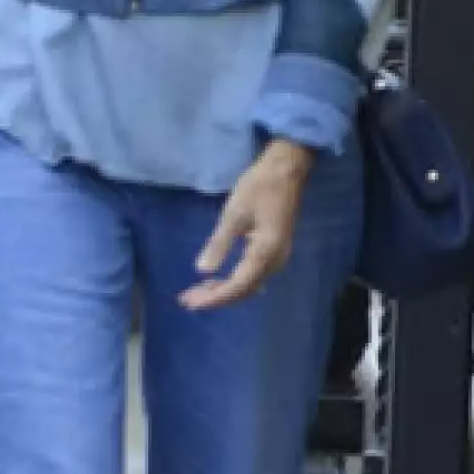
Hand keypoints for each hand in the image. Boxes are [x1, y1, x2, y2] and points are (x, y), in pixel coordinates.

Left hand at [180, 139, 314, 310]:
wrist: (287, 170)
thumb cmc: (259, 187)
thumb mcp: (234, 214)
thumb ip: (219, 244)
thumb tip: (203, 270)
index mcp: (265, 253)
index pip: (237, 286)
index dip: (214, 298)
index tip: (191, 303)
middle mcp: (275, 261)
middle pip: (244, 290)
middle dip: (215, 298)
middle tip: (186, 299)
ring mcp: (277, 257)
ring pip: (249, 285)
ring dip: (224, 291)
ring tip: (197, 292)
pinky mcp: (274, 250)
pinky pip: (253, 275)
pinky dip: (234, 281)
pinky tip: (217, 280)